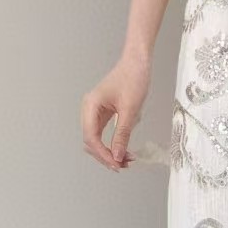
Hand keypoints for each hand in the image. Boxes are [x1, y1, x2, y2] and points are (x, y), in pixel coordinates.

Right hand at [81, 51, 150, 170]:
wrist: (138, 62)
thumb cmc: (133, 78)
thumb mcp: (130, 110)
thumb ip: (122, 134)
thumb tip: (117, 155)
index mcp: (90, 106)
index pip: (91, 137)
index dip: (103, 154)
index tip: (117, 164)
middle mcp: (90, 110)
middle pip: (91, 141)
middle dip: (106, 155)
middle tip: (123, 166)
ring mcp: (96, 112)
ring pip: (97, 139)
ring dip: (109, 151)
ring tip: (126, 160)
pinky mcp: (105, 113)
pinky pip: (105, 133)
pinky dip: (114, 143)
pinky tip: (125, 150)